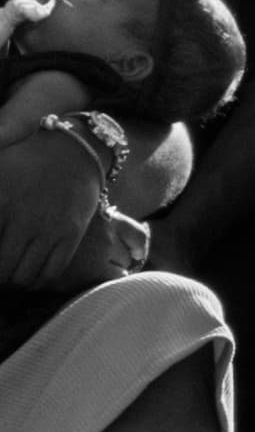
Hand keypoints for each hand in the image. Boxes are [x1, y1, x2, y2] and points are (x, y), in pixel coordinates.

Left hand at [0, 125, 115, 289]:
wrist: (71, 148)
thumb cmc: (21, 160)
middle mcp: (22, 217)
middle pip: (0, 270)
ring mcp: (48, 227)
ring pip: (22, 277)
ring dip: (10, 283)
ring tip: (5, 277)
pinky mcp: (70, 234)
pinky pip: (50, 273)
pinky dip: (34, 282)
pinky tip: (26, 276)